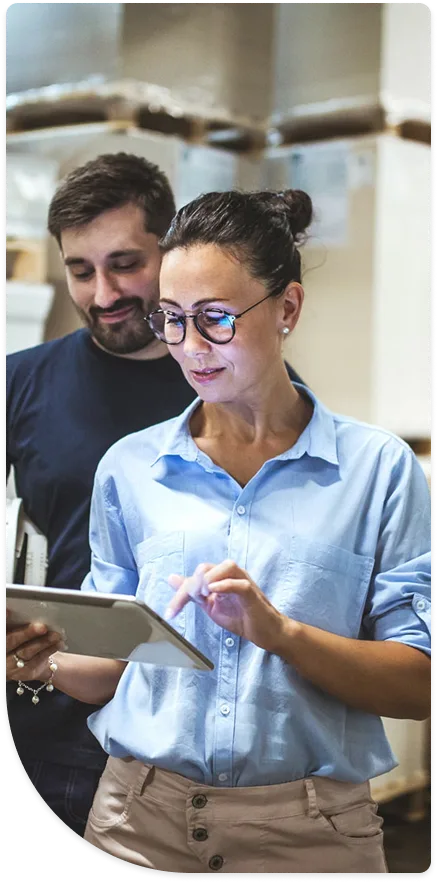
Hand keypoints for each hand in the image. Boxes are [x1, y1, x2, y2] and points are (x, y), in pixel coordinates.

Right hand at [6, 609, 64, 681]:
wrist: (27, 661)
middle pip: (11, 642)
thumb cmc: (19, 639)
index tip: (9, 611)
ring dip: (43, 642)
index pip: (1, 628)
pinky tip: (58, 643)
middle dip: (27, 633)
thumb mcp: (14, 630)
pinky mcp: (24, 672)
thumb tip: (22, 606)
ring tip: (55, 635)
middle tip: (41, 627)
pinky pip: (37, 660)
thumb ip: (15, 622)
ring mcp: (11, 664)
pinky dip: (49, 650)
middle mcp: (2, 653)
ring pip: (26, 652)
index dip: (4, 619)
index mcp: (0, 638)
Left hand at [166, 560, 286, 652]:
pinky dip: (225, 585)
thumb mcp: (210, 605)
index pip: (196, 575)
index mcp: (220, 577)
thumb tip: (171, 578)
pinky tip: (213, 592)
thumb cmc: (241, 617)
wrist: (265, 632)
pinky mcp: (252, 594)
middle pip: (206, 568)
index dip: (180, 593)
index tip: (170, 612)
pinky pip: (240, 584)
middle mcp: (231, 575)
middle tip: (189, 600)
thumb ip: (192, 592)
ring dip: (209, 578)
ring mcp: (243, 582)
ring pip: (226, 567)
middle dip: (192, 584)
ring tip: (202, 595)